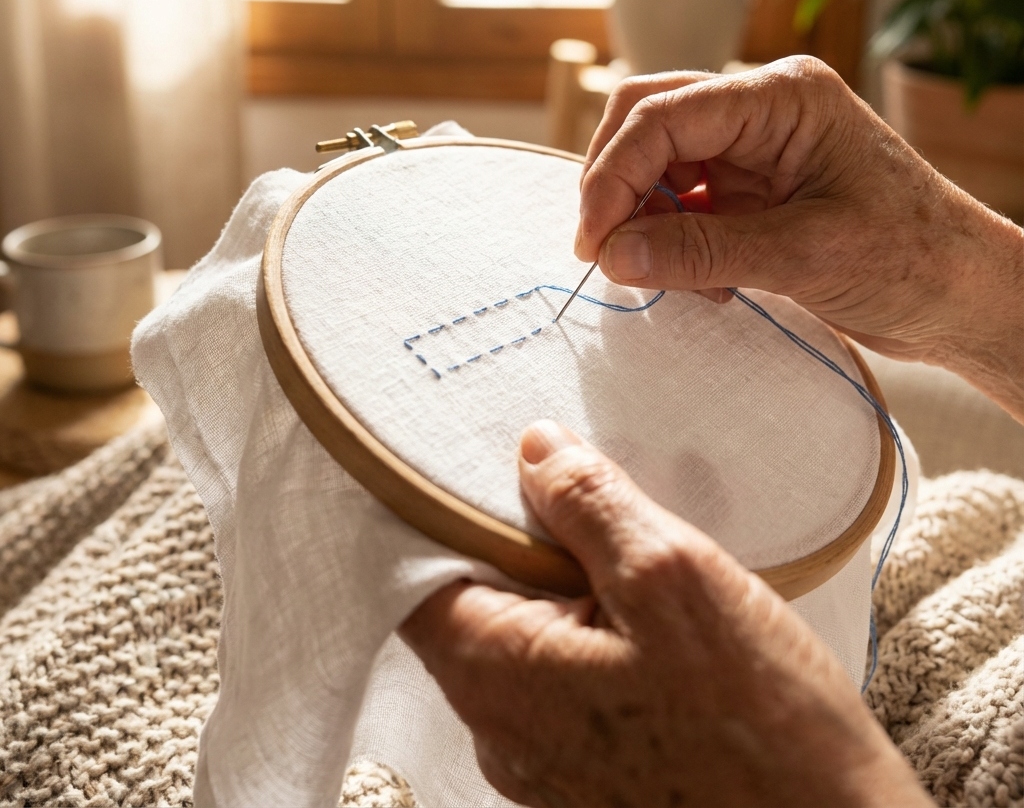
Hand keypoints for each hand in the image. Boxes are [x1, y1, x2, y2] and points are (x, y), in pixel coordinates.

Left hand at [401, 420, 928, 807]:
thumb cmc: (759, 724)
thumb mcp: (673, 576)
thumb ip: (588, 503)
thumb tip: (535, 449)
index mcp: (494, 676)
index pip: (416, 574)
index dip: (445, 512)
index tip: (492, 466)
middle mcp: (498, 728)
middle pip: (472, 601)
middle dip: (523, 543)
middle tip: (594, 508)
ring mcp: (542, 757)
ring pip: (523, 636)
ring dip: (567, 588)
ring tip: (636, 567)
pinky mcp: (587, 769)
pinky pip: (561, 676)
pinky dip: (592, 633)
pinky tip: (654, 624)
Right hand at [575, 56, 1023, 419]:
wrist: (963, 298)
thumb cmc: (912, 260)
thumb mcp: (804, 255)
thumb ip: (702, 252)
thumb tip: (613, 256)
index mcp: (782, 98)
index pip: (662, 115)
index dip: (613, 176)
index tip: (595, 243)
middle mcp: (760, 112)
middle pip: (647, 125)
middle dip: (616, 188)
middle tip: (605, 254)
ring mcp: (753, 152)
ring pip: (657, 168)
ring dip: (646, 222)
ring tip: (673, 278)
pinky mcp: (750, 193)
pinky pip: (681, 206)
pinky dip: (672, 244)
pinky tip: (705, 285)